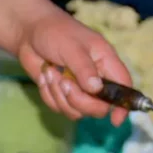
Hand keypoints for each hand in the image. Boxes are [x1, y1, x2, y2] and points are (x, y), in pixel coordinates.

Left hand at [16, 7, 132, 124]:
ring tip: (51, 72)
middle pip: (98, 108)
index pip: (123, 87)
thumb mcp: (72, 47)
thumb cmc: (56, 33)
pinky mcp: (62, 96)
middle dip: (79, 100)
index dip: (123, 105)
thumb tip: (96, 89)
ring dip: (59, 95)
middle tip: (65, 83)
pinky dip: (48, 94)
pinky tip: (45, 76)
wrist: (30, 34)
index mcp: (106, 63)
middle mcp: (95, 80)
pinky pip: (58, 108)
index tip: (115, 120)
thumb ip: (85, 69)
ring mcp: (79, 90)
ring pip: (76, 112)